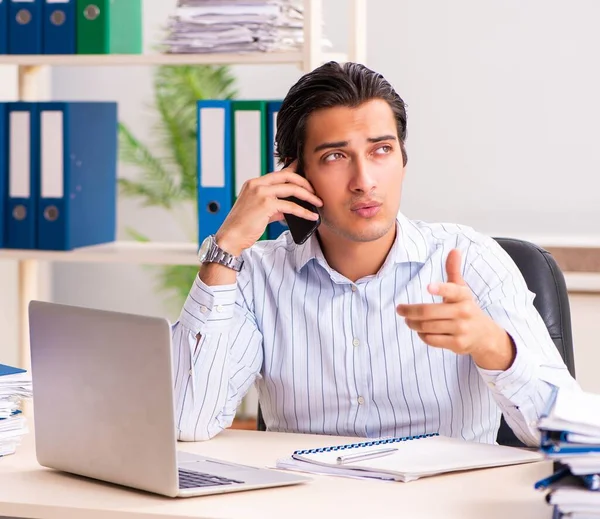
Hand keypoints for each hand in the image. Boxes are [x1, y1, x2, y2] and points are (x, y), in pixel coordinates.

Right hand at [215, 161, 321, 254]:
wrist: (230, 237)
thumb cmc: (242, 226)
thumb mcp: (258, 211)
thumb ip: (274, 206)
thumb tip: (289, 208)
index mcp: (254, 183)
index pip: (279, 173)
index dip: (295, 171)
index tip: (307, 173)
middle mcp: (257, 184)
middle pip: (288, 176)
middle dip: (305, 183)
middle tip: (316, 191)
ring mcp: (261, 193)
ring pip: (292, 189)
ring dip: (309, 196)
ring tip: (318, 202)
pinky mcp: (266, 205)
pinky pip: (291, 206)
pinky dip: (304, 211)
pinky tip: (311, 216)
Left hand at [396, 249, 515, 369]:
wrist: (484, 335)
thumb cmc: (466, 308)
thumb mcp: (462, 290)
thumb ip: (454, 271)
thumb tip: (454, 249)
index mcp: (463, 296)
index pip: (452, 290)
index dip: (441, 289)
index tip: (428, 287)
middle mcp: (464, 312)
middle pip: (429, 312)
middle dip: (410, 311)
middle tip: (400, 309)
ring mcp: (461, 329)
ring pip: (427, 326)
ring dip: (412, 323)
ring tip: (407, 320)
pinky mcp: (457, 344)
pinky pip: (431, 339)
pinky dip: (422, 335)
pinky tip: (420, 331)